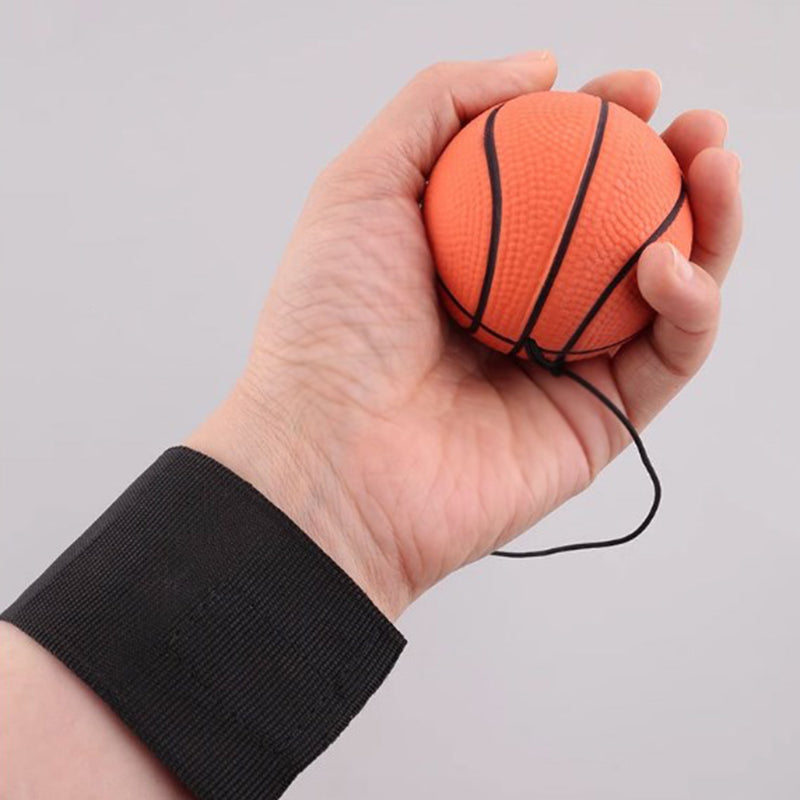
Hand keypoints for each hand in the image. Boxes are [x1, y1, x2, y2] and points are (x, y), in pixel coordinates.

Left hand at [187, 53, 741, 619]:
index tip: (633, 90)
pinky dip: (691, 304)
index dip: (605, 128)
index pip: (559, 180)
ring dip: (710, 225)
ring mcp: (565, 366)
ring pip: (665, 292)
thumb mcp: (361, 185)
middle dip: (675, 172)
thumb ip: (439, 107)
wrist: (331, 458)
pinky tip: (668, 263)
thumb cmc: (328, 324)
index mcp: (476, 256)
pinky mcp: (598, 421)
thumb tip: (539, 66)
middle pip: (622, 233)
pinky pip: (670, 356)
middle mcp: (525, 309)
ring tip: (714, 170)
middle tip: (697, 131)